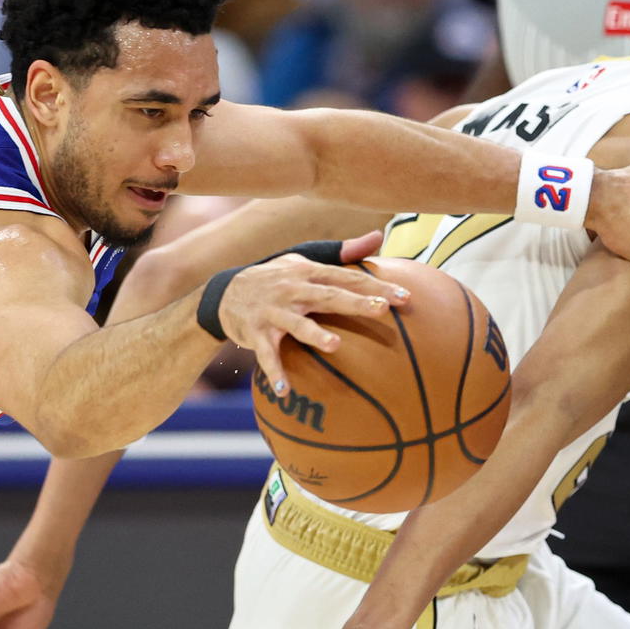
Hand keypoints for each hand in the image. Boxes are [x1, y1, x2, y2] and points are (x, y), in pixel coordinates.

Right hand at [219, 231, 406, 393]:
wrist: (225, 294)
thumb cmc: (276, 278)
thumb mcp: (304, 259)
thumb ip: (341, 252)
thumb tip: (378, 237)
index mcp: (307, 272)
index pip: (346, 278)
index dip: (375, 286)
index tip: (404, 297)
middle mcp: (292, 289)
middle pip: (328, 296)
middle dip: (355, 303)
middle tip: (382, 311)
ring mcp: (273, 311)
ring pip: (296, 324)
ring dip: (314, 334)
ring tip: (334, 345)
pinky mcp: (256, 333)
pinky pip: (266, 355)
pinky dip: (274, 372)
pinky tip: (284, 392)